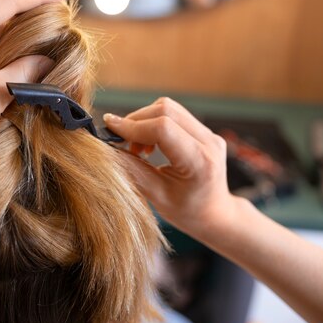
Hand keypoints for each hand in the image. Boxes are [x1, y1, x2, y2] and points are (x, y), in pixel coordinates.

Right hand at [103, 97, 243, 241]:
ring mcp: (209, 134)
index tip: (110, 129)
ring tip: (136, 147)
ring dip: (144, 120)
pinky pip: (175, 115)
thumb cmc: (187, 212)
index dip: (132, 126)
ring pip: (169, 108)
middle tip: (120, 141)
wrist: (214, 214)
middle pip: (165, 110)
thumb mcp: (156, 196)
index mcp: (199, 162)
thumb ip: (133, 170)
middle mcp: (209, 142)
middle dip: (135, 121)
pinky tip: (149, 144)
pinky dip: (154, 123)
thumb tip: (108, 149)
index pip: (163, 129)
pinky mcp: (204, 131)